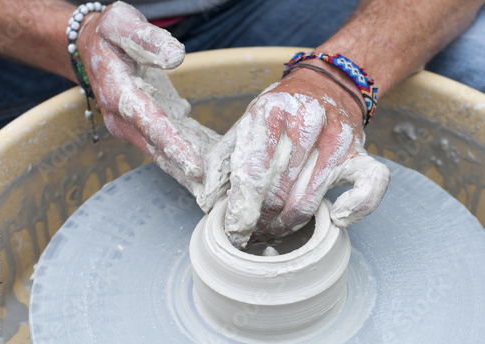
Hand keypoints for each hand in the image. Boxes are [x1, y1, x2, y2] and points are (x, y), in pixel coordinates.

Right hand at [77, 2, 219, 194]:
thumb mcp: (121, 24)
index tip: (194, 165)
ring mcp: (132, 128)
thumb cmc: (108, 36)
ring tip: (212, 191)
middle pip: (157, 149)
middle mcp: (122, 118)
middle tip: (211, 193)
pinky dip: (184, 160)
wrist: (92, 50)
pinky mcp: (143, 130)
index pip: (150, 122)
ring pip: (161, 155)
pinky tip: (208, 173)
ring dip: (184, 173)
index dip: (173, 144)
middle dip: (183, 172)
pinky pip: (165, 148)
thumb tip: (176, 56)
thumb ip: (146, 39)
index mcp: (118, 92)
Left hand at [201, 62, 389, 248]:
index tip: (235, 231)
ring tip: (273, 230)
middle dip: (261, 221)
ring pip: (309, 200)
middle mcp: (307, 120)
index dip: (242, 210)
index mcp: (271, 110)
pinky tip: (335, 218)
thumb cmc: (281, 111)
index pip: (252, 173)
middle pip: (278, 192)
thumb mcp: (245, 123)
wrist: (326, 85)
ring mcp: (337, 137)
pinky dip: (355, 209)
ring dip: (288, 225)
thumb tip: (208, 199)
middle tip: (251, 233)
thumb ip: (223, 159)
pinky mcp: (361, 151)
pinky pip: (369, 188)